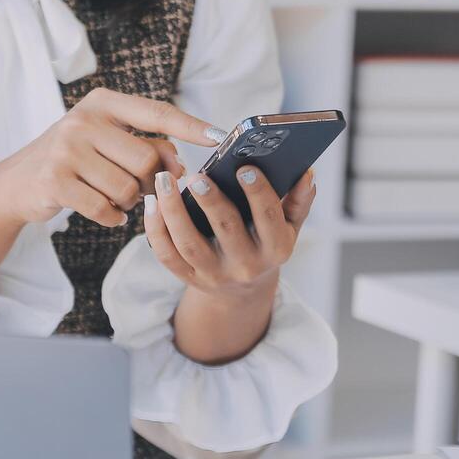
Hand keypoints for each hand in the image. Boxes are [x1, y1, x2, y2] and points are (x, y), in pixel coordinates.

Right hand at [0, 88, 223, 229]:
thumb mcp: (110, 143)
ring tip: (111, 195)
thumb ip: (149, 147)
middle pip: (147, 160)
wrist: (18, 182)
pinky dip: (111, 217)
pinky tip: (102, 210)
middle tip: (135, 187)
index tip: (221, 137)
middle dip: (149, 183)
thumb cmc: (77, 161)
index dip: (191, 127)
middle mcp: (84, 119)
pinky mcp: (55, 179)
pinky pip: (106, 208)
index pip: (158, 113)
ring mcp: (66, 148)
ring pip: (129, 189)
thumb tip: (183, 166)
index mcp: (104, 102)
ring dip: (128, 202)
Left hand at [144, 165, 317, 295]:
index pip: (268, 219)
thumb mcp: (288, 227)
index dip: (258, 193)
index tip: (245, 167)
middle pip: (226, 231)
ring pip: (189, 243)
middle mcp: (246, 265)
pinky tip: (152, 202)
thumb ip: (298, 200)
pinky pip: (167, 255)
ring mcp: (214, 274)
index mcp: (275, 248)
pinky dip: (155, 230)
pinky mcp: (189, 277)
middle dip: (212, 201)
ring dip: (174, 211)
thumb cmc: (265, 244)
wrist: (242, 290)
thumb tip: (307, 173)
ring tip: (164, 181)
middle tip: (197, 175)